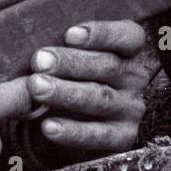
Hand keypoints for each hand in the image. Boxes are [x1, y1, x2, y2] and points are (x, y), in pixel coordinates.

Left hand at [25, 20, 149, 155]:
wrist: (72, 121)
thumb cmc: (69, 77)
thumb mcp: (71, 58)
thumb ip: (63, 48)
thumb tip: (39, 48)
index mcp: (128, 51)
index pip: (128, 37)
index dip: (102, 34)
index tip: (70, 34)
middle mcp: (134, 78)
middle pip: (108, 66)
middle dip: (70, 63)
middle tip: (39, 61)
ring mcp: (130, 109)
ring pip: (100, 98)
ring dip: (66, 93)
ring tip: (37, 87)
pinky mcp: (122, 137)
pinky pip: (98, 134)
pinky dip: (72, 131)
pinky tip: (48, 125)